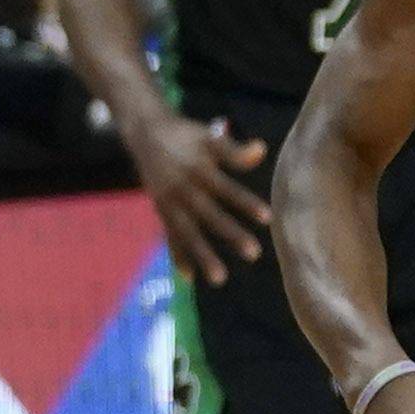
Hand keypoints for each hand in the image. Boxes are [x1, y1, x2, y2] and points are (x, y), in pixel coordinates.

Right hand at [128, 112, 273, 282]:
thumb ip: (234, 149)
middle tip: (255, 253)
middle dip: (231, 235)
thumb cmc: (187, 135)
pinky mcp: (161, 211)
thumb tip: (262, 151)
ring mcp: (169, 203)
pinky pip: (170, 236)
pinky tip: (189, 277)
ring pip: (188, 233)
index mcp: (198, 170)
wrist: (145, 134)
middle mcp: (183, 190)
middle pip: (209, 216)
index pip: (227, 189)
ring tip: (220, 279)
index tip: (268, 218)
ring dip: (203, 256)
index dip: (246, 203)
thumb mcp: (210, 137)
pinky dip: (178, 256)